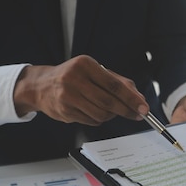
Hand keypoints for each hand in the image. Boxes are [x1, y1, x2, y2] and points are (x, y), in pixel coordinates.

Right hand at [14, 55, 147, 124]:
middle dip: (126, 110)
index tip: (144, 108)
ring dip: (111, 115)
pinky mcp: (64, 110)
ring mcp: (67, 95)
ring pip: (101, 114)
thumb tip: (140, 99)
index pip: (114, 85)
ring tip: (107, 108)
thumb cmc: (76, 77)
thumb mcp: (97, 72)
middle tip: (137, 115)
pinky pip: (92, 121)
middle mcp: (74, 78)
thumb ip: (120, 83)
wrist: (41, 85)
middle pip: (109, 102)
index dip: (131, 99)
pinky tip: (92, 110)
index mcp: (85, 64)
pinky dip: (98, 119)